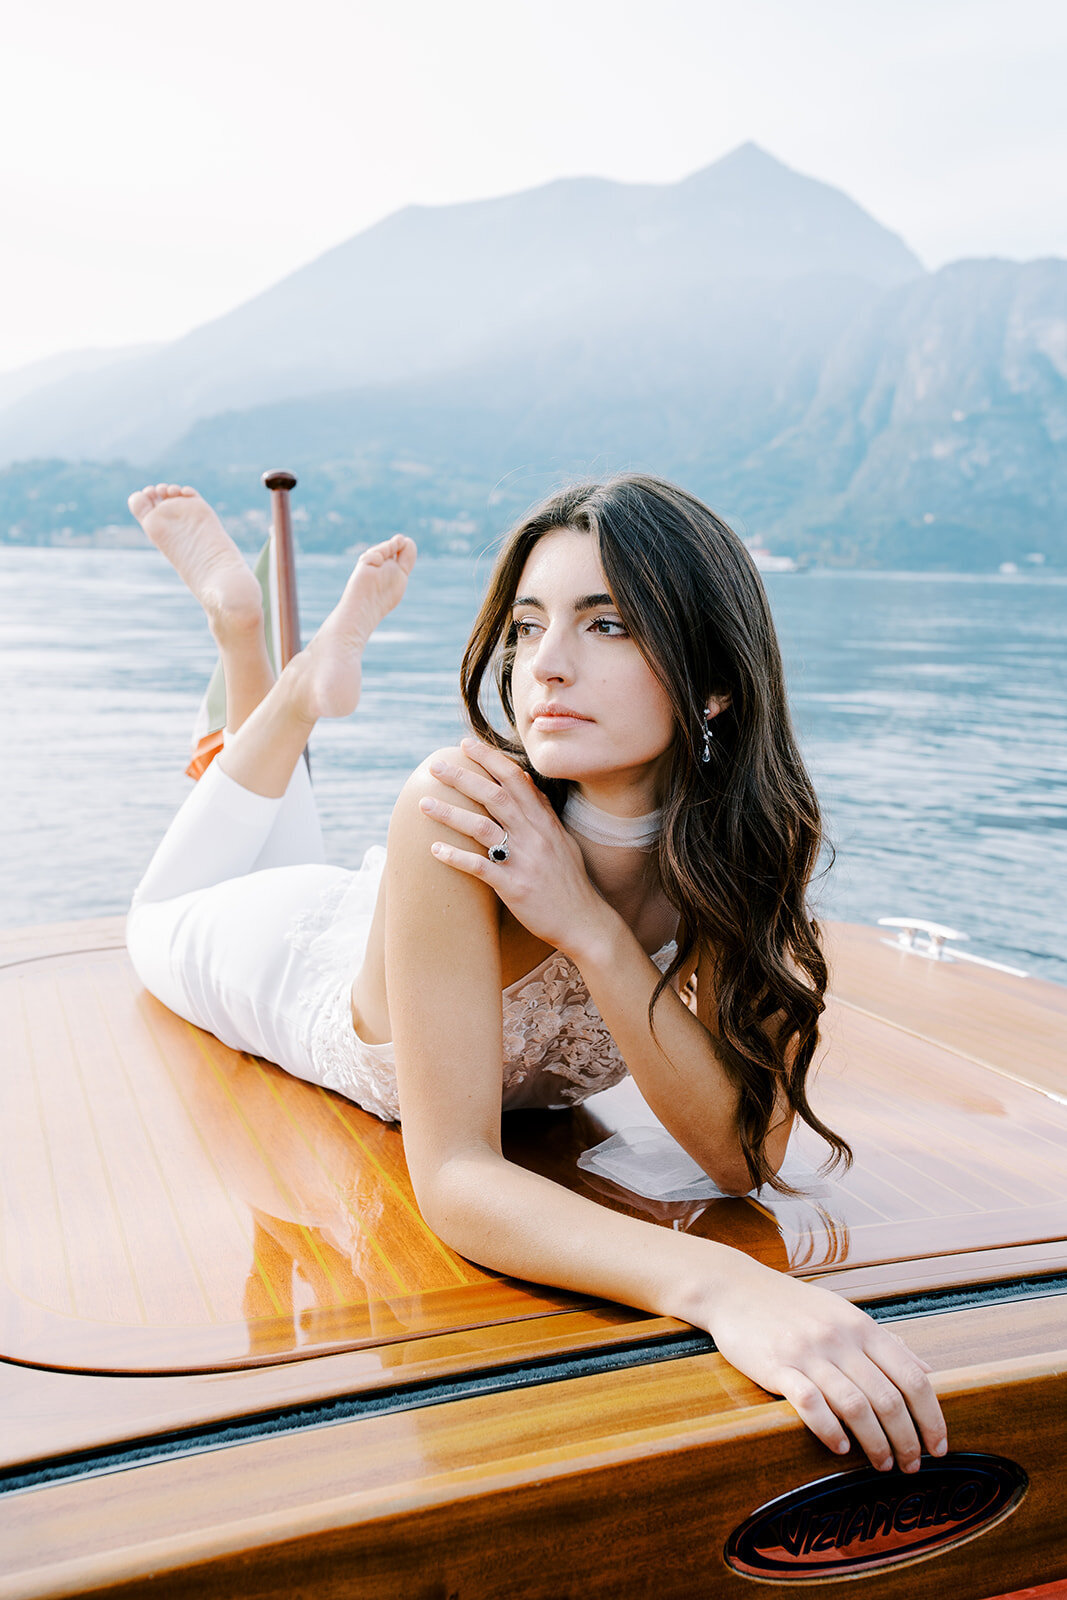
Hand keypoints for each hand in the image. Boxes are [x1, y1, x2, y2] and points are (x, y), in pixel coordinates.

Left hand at [419, 738, 608, 953]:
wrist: (584, 922)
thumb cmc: (569, 881)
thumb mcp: (561, 839)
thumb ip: (542, 810)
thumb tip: (525, 781)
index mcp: (544, 822)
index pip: (515, 779)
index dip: (489, 759)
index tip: (466, 744)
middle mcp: (534, 836)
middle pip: (494, 796)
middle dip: (463, 777)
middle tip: (436, 766)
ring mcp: (524, 861)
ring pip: (482, 828)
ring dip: (450, 814)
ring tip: (424, 804)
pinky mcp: (514, 887)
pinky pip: (481, 867)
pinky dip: (456, 857)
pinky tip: (434, 850)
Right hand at [704, 1258, 946, 1470]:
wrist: (736, 1289)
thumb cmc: (793, 1306)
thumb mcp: (844, 1314)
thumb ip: (884, 1342)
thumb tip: (926, 1370)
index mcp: (861, 1327)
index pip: (911, 1376)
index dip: (931, 1416)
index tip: (938, 1446)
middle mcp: (840, 1339)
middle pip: (888, 1398)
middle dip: (907, 1440)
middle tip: (911, 1466)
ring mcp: (808, 1352)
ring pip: (855, 1406)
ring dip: (875, 1443)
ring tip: (882, 1464)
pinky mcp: (777, 1365)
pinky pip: (811, 1404)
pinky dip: (830, 1431)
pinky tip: (840, 1447)